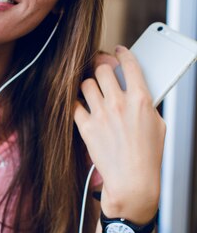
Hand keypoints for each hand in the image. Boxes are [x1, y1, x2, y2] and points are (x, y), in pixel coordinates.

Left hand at [74, 46, 165, 221]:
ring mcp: (101, 114)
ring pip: (85, 84)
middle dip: (101, 66)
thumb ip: (146, 103)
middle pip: (102, 69)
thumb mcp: (158, 125)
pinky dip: (76, 103)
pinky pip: (74, 104)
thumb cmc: (148, 156)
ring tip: (91, 90)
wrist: (132, 182)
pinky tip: (80, 104)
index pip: (129, 64)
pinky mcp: (87, 127)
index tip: (118, 50)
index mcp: (141, 99)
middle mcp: (119, 103)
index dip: (122, 53)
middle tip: (99, 68)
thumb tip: (136, 89)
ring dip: (88, 84)